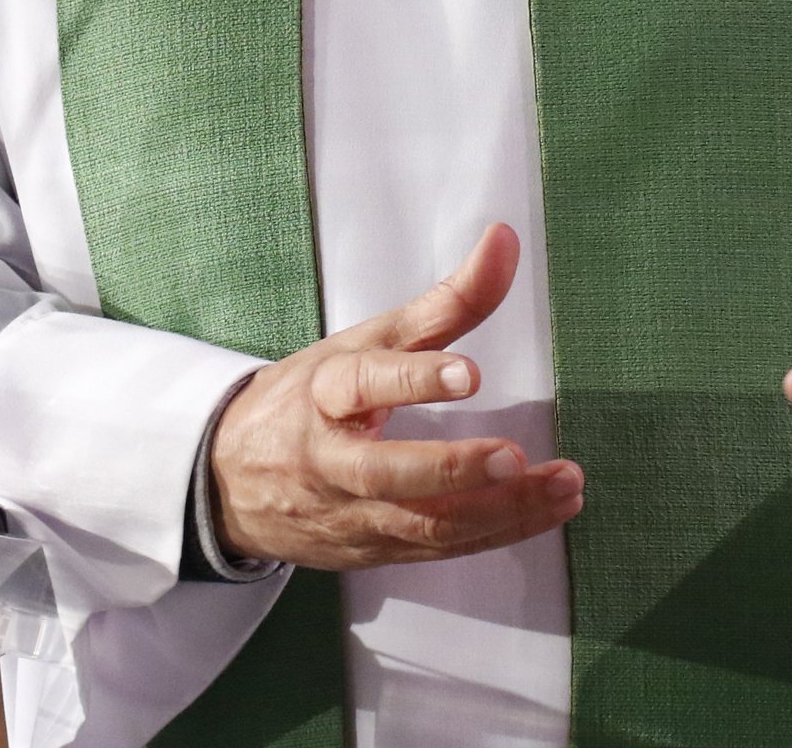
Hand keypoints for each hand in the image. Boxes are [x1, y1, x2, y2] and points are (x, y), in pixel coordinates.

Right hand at [210, 222, 585, 568]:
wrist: (228, 485)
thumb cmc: (306, 402)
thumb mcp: (364, 343)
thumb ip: (444, 302)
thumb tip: (505, 240)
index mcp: (322, 394)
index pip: (361, 384)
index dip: (412, 380)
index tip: (468, 373)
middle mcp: (330, 460)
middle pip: (386, 473)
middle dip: (453, 469)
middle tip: (514, 456)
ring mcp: (349, 513)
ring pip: (422, 524)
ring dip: (499, 511)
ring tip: (563, 485)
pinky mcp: (370, 551)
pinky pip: (436, 549)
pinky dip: (495, 533)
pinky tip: (544, 510)